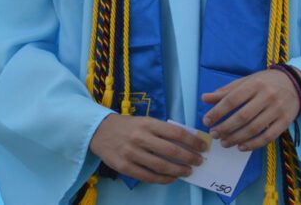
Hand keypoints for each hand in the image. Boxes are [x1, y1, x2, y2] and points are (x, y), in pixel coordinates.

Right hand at [89, 114, 206, 183]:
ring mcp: (132, 153)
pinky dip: (164, 179)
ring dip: (179, 170)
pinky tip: (172, 178)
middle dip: (189, 158)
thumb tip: (187, 143)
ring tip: (187, 171)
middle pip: (171, 151)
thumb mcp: (144, 121)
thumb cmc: (127, 126)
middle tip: (198, 162)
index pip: (176, 133)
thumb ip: (162, 131)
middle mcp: (140, 137)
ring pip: (161, 166)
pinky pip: (149, 177)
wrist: (98, 131)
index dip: (192, 141)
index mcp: (147, 123)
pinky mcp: (125, 167)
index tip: (202, 147)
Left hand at [202, 68, 300, 150]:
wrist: (295, 84)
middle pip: (243, 116)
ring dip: (237, 138)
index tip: (206, 121)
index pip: (232, 100)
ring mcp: (277, 110)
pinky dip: (254, 144)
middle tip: (214, 135)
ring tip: (224, 143)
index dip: (218, 111)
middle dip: (225, 128)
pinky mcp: (286, 122)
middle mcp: (267, 96)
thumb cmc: (265, 82)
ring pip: (254, 128)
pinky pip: (269, 137)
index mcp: (254, 84)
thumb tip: (204, 98)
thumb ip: (225, 91)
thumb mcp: (245, 81)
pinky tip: (241, 147)